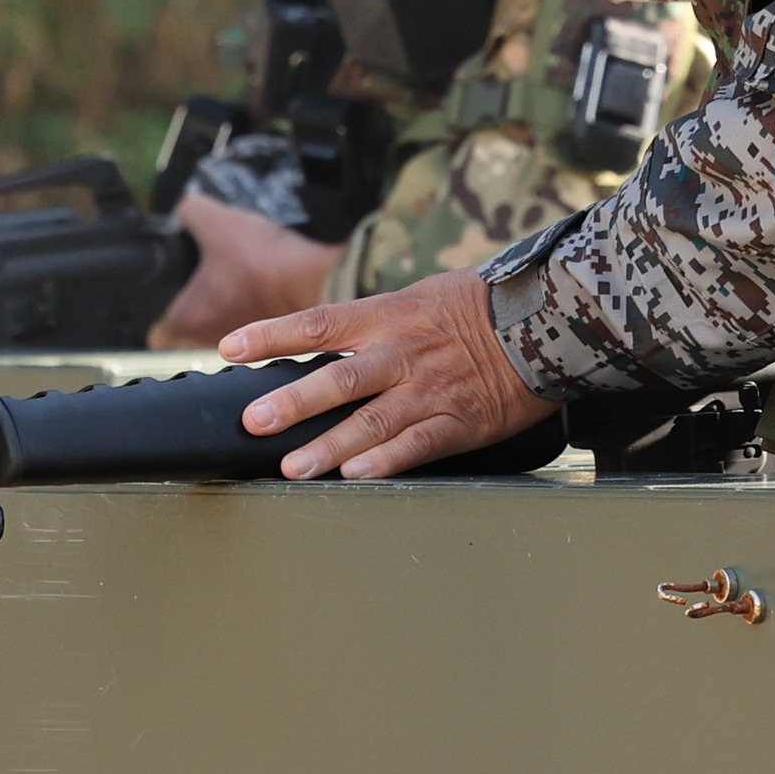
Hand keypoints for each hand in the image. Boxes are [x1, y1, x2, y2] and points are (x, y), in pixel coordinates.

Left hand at [145, 192, 344, 349]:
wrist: (313, 278)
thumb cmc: (261, 261)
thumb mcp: (218, 222)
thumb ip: (190, 212)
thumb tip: (184, 207)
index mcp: (187, 320)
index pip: (157, 335)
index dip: (159, 314)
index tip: (168, 297)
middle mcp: (210, 340)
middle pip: (191, 331)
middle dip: (196, 309)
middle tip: (206, 281)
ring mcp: (243, 346)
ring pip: (223, 329)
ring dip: (227, 309)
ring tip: (238, 279)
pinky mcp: (270, 339)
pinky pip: (253, 327)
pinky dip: (254, 309)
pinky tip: (263, 284)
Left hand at [222, 267, 557, 479]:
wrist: (545, 318)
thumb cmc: (478, 306)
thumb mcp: (420, 297)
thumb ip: (373, 324)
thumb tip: (321, 342)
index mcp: (390, 315)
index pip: (319, 322)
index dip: (272, 334)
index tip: (230, 348)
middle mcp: (404, 352)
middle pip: (340, 377)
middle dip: (294, 401)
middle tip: (255, 421)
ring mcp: (431, 389)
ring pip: (373, 420)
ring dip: (330, 445)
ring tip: (293, 468)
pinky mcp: (459, 420)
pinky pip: (419, 444)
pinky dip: (388, 461)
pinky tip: (359, 476)